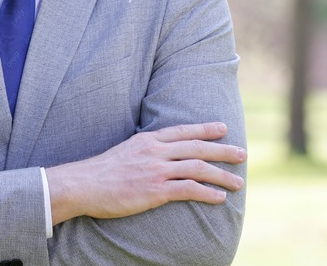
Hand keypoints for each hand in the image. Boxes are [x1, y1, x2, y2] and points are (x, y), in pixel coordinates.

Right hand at [46, 122, 245, 223]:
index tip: (223, 129)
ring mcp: (157, 171)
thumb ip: (145, 149)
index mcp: (148, 140)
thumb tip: (160, 151)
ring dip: (222, 176)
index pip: (184, 131)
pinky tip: (220, 198)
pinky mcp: (155, 191)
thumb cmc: (102, 171)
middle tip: (243, 155)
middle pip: (198, 148)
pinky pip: (188, 190)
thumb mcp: (125, 150)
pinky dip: (207, 193)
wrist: (83, 184)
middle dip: (223, 151)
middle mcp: (156, 151)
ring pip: (198, 169)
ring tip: (238, 182)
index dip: (206, 129)